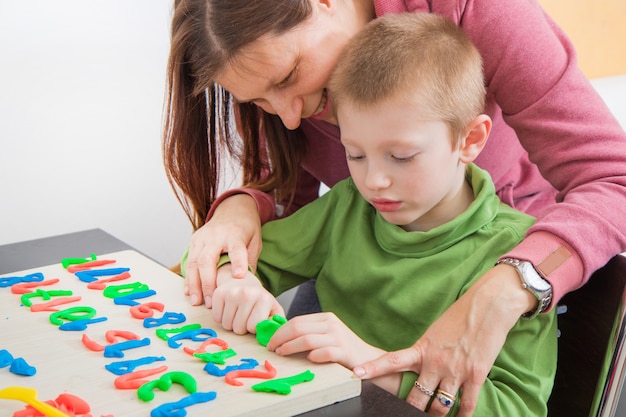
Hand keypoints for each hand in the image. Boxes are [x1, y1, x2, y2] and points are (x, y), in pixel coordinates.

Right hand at [184, 194, 261, 307]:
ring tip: (196, 301)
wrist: (233, 209)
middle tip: (209, 301)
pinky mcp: (194, 241)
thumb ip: (250, 260)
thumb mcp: (255, 241)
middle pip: (207, 259)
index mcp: (235, 234)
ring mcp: (202, 237)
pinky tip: (189, 291)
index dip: (238, 263)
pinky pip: (189, 261)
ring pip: (194, 262)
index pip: (236, 249)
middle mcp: (216, 235)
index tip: (238, 276)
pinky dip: (189, 278)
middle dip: (207, 283)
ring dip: (194, 284)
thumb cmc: (246, 228)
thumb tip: (246, 284)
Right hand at [211, 264, 283, 333]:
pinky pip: (216, 318)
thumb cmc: (258, 299)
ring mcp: (232, 293)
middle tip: (245, 316)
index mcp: (264, 298)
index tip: (255, 319)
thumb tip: (274, 337)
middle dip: (241, 327)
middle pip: (238, 328)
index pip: (253, 327)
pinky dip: (221, 317)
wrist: (243, 280)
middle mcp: (247, 294)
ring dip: (231, 323)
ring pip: (226, 325)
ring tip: (237, 312)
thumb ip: (277, 323)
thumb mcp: (273, 309)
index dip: (253, 328)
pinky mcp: (218, 293)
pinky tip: (228, 308)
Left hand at [267, 312, 384, 368]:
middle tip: (271, 348)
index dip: (280, 331)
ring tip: (282, 354)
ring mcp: (338, 337)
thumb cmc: (344, 349)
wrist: (368, 358)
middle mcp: (332, 324)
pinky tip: (308, 360)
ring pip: (307, 340)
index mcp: (326, 318)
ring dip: (290, 347)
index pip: (297, 320)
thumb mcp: (326, 334)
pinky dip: (313, 356)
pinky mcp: (345, 352)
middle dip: (280, 338)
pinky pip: (324, 353)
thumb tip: (282, 336)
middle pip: (298, 328)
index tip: (270, 340)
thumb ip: (309, 332)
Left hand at [353, 265, 534, 416]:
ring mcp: (455, 371)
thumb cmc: (460, 316)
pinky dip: (462, 416)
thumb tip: (416, 363)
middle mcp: (435, 362)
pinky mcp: (475, 375)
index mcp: (422, 349)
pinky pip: (466, 405)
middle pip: (416, 397)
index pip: (392, 360)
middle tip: (406, 414)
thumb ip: (424, 350)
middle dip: (410, 410)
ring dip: (436, 415)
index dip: (372, 369)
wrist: (487, 306)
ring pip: (439, 406)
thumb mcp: (434, 332)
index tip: (356, 374)